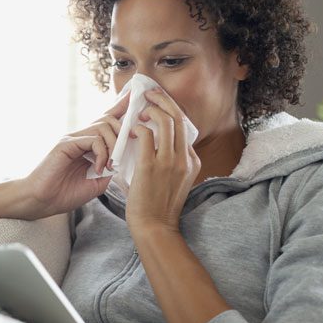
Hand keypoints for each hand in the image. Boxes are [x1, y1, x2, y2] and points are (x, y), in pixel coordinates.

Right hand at [18, 92, 129, 217]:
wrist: (42, 201)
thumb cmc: (66, 193)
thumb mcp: (97, 183)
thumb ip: (110, 168)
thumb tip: (124, 157)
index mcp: (88, 145)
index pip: (107, 119)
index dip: (121, 107)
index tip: (134, 96)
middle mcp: (81, 137)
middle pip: (109, 119)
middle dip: (123, 132)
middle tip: (125, 152)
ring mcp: (73, 138)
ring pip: (104, 127)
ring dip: (113, 146)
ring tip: (109, 165)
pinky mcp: (66, 143)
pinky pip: (93, 139)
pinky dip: (101, 154)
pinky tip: (98, 168)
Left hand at [125, 88, 200, 235]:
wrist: (155, 227)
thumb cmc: (157, 206)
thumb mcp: (172, 181)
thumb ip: (168, 162)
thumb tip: (151, 143)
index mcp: (192, 162)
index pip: (185, 127)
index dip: (172, 111)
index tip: (159, 104)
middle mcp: (185, 159)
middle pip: (179, 118)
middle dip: (164, 101)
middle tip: (150, 95)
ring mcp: (170, 162)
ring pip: (166, 122)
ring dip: (151, 110)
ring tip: (140, 111)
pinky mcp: (151, 167)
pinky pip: (145, 136)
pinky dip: (137, 129)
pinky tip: (130, 130)